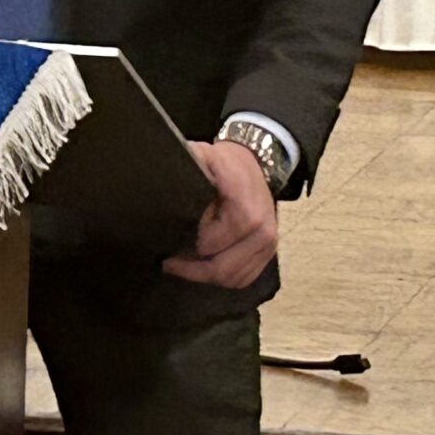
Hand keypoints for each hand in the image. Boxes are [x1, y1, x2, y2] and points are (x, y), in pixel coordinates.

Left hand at [160, 138, 277, 288]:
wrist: (256, 163)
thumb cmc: (225, 162)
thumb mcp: (203, 155)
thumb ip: (188, 170)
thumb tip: (164, 183)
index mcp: (244, 208)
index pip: (211, 243)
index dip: (188, 244)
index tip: (168, 240)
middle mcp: (262, 229)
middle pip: (221, 268)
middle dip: (192, 270)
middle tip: (169, 262)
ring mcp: (269, 244)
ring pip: (232, 278)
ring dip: (205, 276)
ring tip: (184, 264)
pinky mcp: (269, 253)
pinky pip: (244, 279)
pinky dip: (222, 277)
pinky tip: (205, 266)